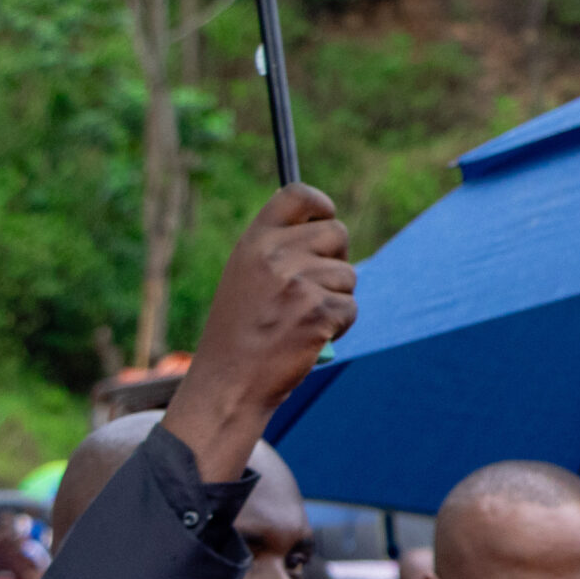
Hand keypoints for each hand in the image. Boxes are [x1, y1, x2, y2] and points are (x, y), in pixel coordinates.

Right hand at [165, 184, 357, 480]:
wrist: (229, 382)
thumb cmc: (240, 333)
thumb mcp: (246, 278)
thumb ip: (279, 250)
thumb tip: (329, 226)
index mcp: (253, 242)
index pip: (296, 195)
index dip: (320, 204)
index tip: (326, 218)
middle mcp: (273, 255)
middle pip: (337, 233)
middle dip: (336, 259)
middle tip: (315, 288)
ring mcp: (297, 282)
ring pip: (347, 275)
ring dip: (335, 299)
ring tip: (300, 321)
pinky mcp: (318, 312)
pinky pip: (350, 307)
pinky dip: (339, 325)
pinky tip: (309, 338)